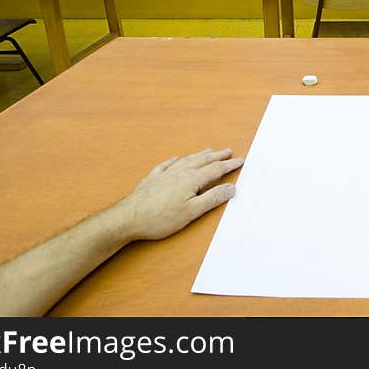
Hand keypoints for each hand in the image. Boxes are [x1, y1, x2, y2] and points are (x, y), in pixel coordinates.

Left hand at [113, 148, 243, 240]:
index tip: (240, 160)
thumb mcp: (192, 211)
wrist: (128, 218)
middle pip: (202, 161)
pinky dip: (175, 160)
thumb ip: (212, 198)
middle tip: (228, 151)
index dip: (229, 165)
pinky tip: (176, 158)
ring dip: (199, 155)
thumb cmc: (159, 218)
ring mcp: (164, 174)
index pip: (215, 169)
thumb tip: (230, 188)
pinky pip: (167, 164)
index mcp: (191, 179)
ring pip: (186, 160)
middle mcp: (179, 172)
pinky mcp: (152, 179)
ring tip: (208, 151)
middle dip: (217, 156)